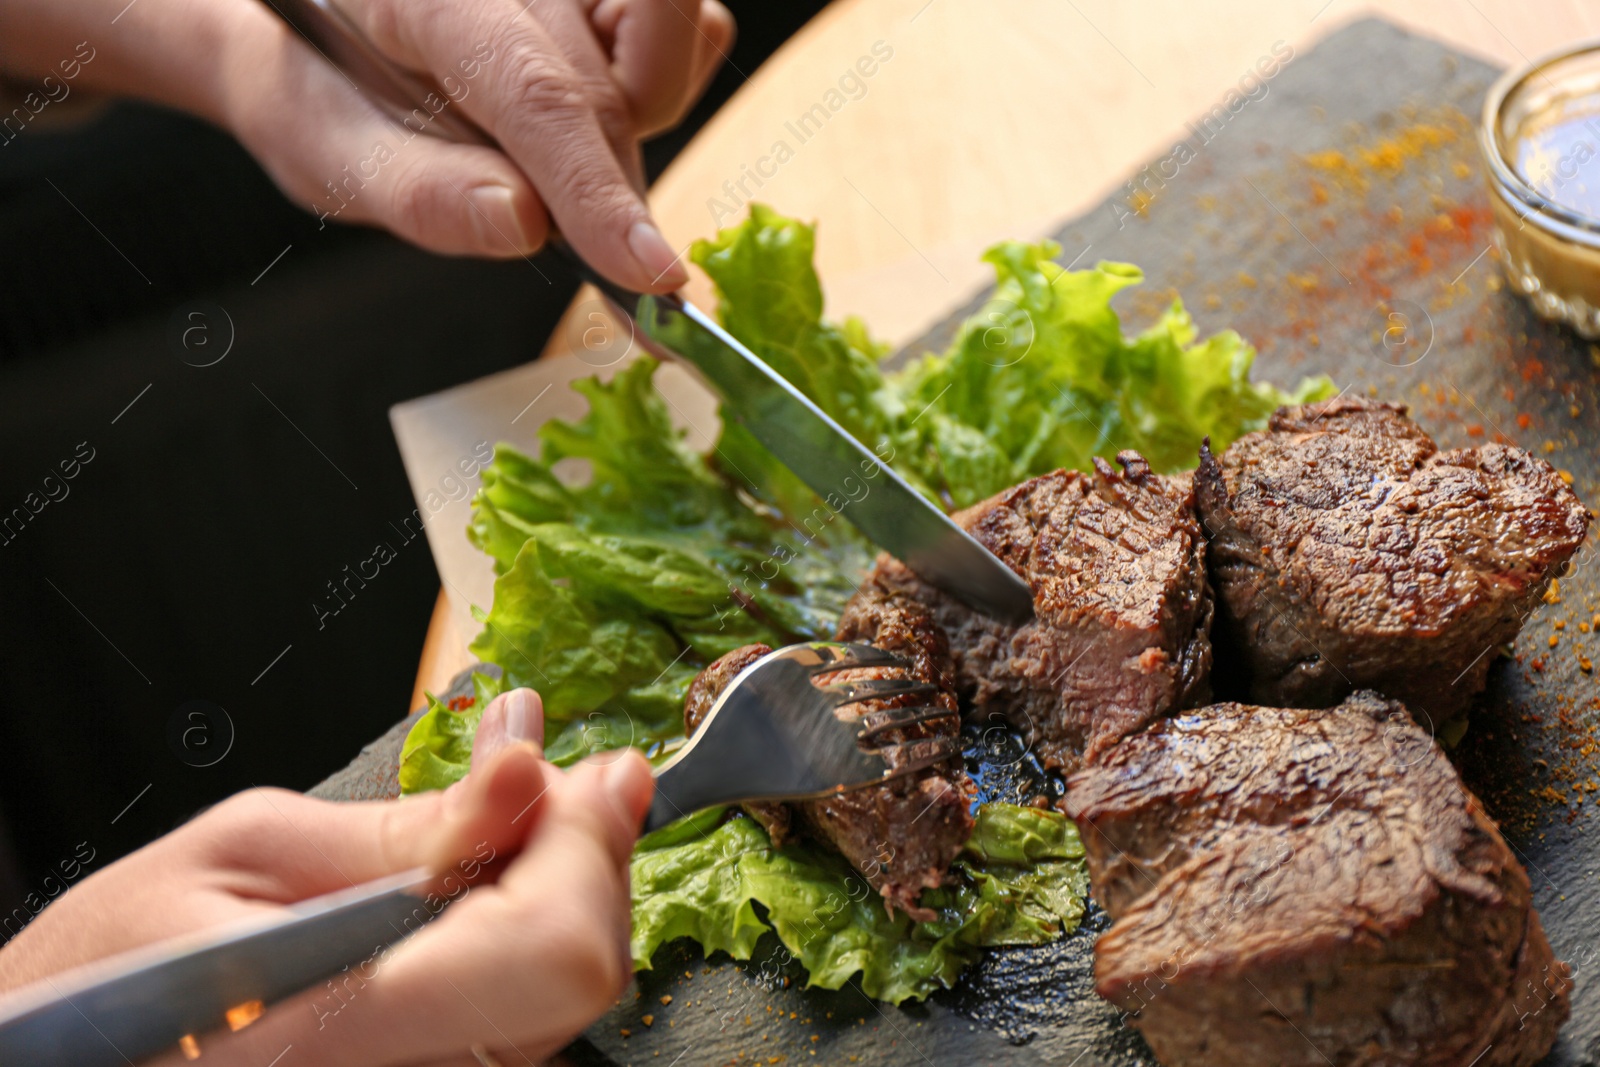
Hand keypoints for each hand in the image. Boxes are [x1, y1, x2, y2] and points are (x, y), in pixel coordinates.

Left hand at [0, 0, 733, 288]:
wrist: (310, 19)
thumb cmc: (320, 89)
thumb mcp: (328, 152)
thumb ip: (421, 192)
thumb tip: (522, 227)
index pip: (536, 94)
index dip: (598, 192)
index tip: (651, 277)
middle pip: (606, 93)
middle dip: (606, 191)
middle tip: (593, 257)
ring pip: (664, 59)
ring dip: (634, 131)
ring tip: (557, 158)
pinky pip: (685, 31)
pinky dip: (656, 88)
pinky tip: (584, 112)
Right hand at [0, 688, 655, 1065]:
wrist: (64, 1057)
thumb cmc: (116, 965)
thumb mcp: (250, 851)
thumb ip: (410, 824)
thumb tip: (530, 765)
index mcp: (334, 1029)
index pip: (551, 950)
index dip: (588, 847)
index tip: (594, 773)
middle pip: (579, 974)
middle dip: (582, 858)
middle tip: (544, 785)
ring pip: (566, 999)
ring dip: (560, 895)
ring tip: (499, 833)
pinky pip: (527, 1022)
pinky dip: (531, 940)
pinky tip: (484, 894)